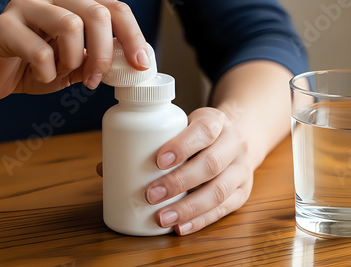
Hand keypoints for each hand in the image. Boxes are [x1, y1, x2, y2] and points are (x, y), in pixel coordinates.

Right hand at [0, 0, 148, 102]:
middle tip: (97, 78)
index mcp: (74, 3)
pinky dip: (48, 72)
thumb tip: (132, 64)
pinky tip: (42, 76)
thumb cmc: (33, 67)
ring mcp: (27, 7)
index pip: (114, 8)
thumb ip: (99, 60)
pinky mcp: (4, 25)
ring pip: (70, 24)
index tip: (141, 63)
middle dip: (105, 53)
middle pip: (97, 12)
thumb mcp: (75, 65)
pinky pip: (40, 50)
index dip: (133, 35)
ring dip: (75, 60)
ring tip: (64, 73)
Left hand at [146, 107, 253, 234]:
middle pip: (211, 164)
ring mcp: (241, 170)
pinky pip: (224, 210)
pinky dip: (200, 221)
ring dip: (188, 208)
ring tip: (162, 217)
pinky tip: (180, 227)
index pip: (204, 131)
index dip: (182, 146)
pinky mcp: (243, 192)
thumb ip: (155, 141)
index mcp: (217, 122)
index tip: (158, 161)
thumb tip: (107, 167)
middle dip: (179, 182)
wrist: (237, 139)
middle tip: (150, 195)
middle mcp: (234, 144)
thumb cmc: (199, 135)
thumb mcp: (185, 126)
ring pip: (219, 191)